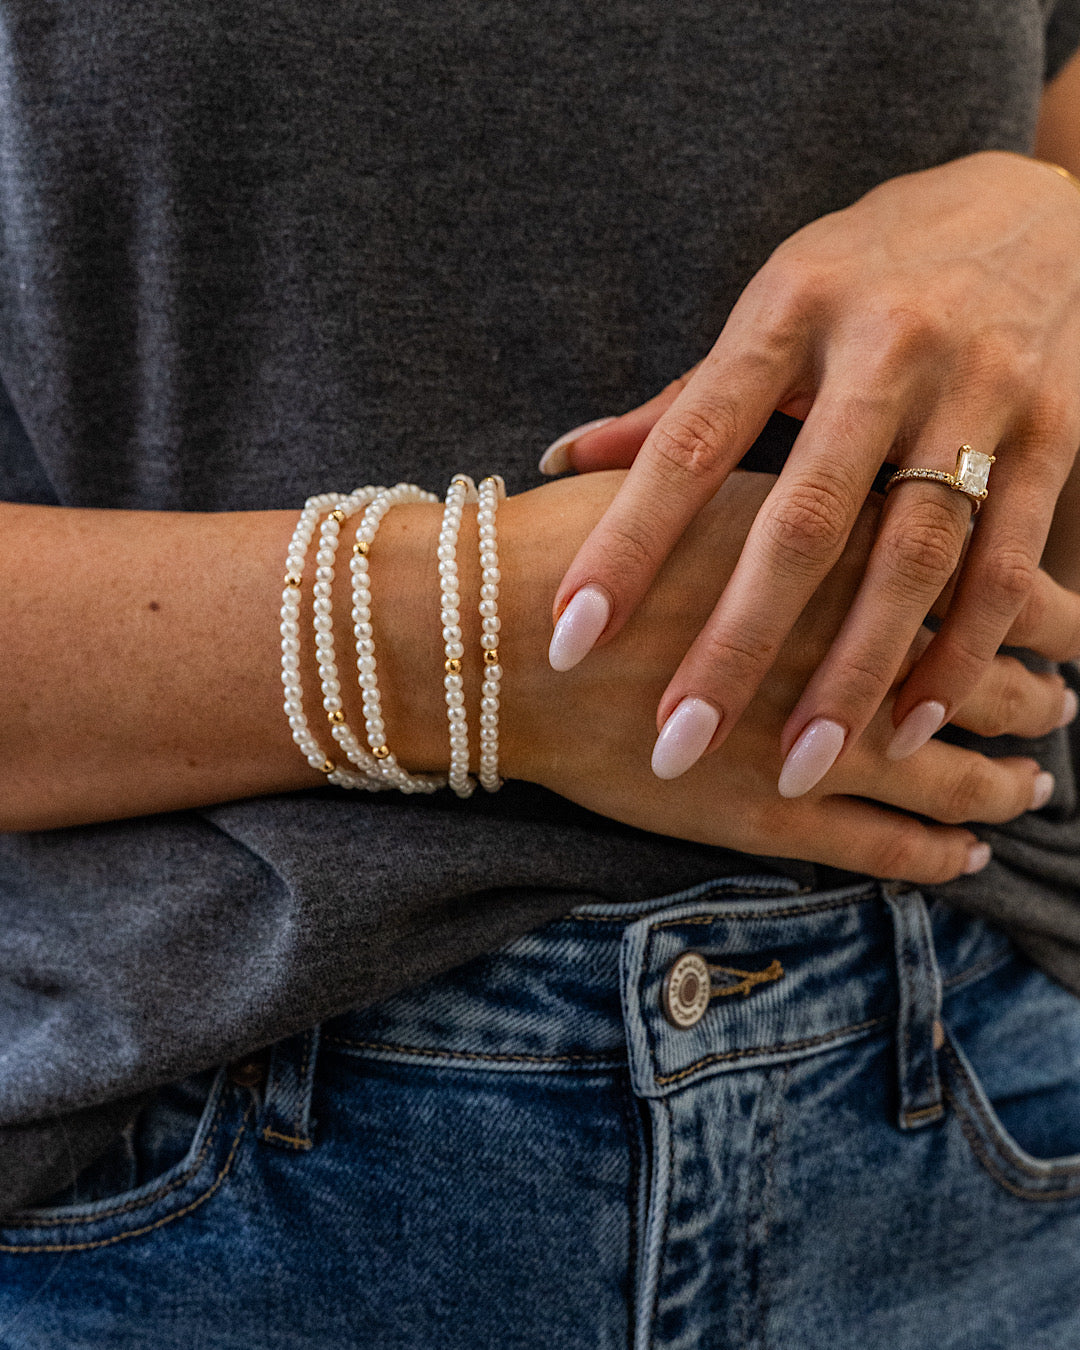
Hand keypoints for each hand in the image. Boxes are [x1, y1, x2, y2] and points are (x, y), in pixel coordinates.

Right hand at [499, 470, 1073, 883]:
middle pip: (984, 679)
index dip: (1044, 604)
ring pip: (949, 770)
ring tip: (1033, 785)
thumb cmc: (576, 542)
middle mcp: (846, 644)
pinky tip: (968, 853)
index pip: (982, 576)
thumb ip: (777, 469)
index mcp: (838, 547)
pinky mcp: (765, 814)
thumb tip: (829, 447)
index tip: (1069, 618)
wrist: (484, 635)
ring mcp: (809, 738)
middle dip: (1041, 695)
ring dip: (1006, 779)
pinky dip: (938, 853)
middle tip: (1065, 701)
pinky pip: (882, 845)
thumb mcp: (690, 475)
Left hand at [541, 151, 1079, 790]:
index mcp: (788, 313)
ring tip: (799, 768)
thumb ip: (683, 399)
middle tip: (679, 744)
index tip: (569, 637)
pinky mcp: (1057, 435)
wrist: (1046, 208)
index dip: (626, 544)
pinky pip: (1008, 564)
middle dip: (739, 644)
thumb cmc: (873, 269)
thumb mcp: (774, 306)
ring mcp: (979, 393)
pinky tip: (913, 726)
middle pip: (804, 519)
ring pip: (913, 556)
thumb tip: (568, 461)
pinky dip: (961, 651)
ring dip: (854, 675)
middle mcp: (885, 350)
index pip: (691, 442)